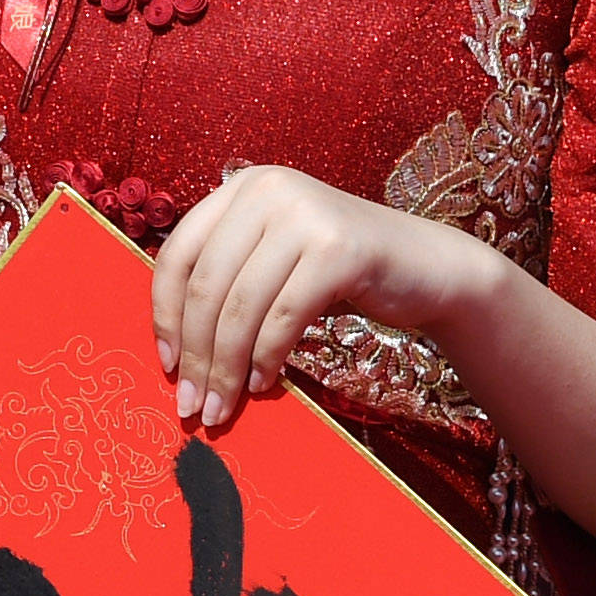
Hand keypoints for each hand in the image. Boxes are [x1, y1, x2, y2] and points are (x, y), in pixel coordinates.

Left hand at [148, 164, 490, 428]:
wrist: (430, 268)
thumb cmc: (339, 275)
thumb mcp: (272, 263)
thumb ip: (227, 282)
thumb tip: (175, 354)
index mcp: (240, 189)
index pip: (179, 255)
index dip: (164, 314)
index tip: (166, 366)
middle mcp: (267, 189)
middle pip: (208, 286)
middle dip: (196, 353)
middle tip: (191, 404)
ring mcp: (305, 214)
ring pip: (242, 305)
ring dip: (226, 366)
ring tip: (222, 407)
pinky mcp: (340, 248)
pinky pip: (285, 314)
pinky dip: (267, 356)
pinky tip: (262, 384)